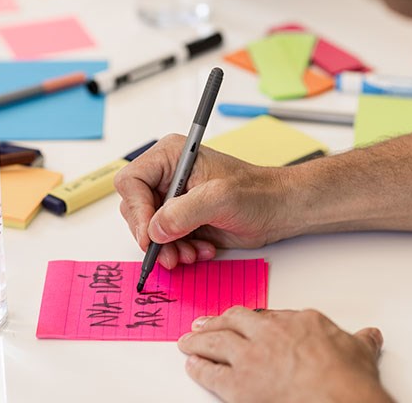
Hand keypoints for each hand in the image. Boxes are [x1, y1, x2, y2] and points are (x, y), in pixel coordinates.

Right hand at [115, 134, 293, 268]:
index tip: (150, 235)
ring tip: (192, 254)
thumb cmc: (257, 193)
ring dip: (168, 248)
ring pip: (149, 230)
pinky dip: (179, 251)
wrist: (279, 210)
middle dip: (154, 236)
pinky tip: (201, 251)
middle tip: (172, 253)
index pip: (132, 182)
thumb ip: (184, 212)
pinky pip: (165, 241)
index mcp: (171, 157)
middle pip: (135, 210)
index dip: (137, 210)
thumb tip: (154, 230)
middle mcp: (167, 176)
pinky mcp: (182, 220)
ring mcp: (173, 199)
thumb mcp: (220, 198)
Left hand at [177, 307, 392, 402]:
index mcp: (299, 322)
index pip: (268, 315)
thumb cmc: (348, 381)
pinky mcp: (238, 385)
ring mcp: (252, 358)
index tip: (245, 321)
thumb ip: (359, 342)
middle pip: (236, 320)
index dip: (253, 320)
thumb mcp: (360, 352)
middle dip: (218, 321)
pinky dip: (198, 368)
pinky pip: (210, 373)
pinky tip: (191, 365)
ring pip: (216, 341)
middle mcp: (270, 334)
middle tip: (205, 322)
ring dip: (199, 341)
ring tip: (188, 340)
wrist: (340, 401)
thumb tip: (370, 336)